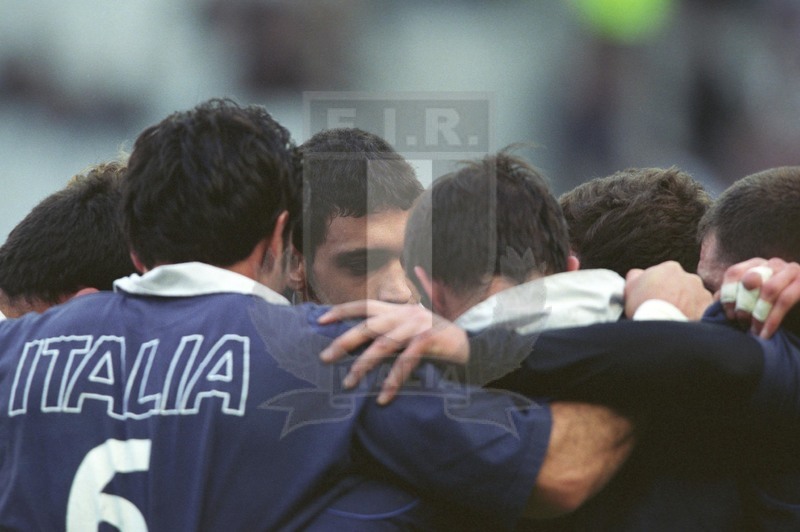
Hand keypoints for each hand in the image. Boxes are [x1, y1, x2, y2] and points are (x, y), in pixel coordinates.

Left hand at [318, 300, 468, 404]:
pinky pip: (405, 362)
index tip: (320, 319)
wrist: (472, 343)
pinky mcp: (428, 341)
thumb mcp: (419, 319)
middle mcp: (405, 313)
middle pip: (367, 326)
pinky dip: (393, 380)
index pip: (364, 304)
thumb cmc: (439, 335)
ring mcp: (417, 326)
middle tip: (324, 358)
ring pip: (382, 345)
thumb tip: (394, 298)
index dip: (341, 310)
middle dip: (343, 342)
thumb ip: (401, 314)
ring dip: (363, 365)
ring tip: (348, 382)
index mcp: (398, 308)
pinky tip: (383, 397)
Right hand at [624, 261, 711, 319]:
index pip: (665, 273)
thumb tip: (639, 273)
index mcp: (670, 268)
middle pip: (681, 284)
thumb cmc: (644, 304)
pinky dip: (695, 314)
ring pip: (693, 296)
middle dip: (675, 293)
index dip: (658, 285)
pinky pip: (702, 309)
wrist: (662, 325)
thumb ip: (636, 275)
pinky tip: (685, 321)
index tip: (654, 296)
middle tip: (664, 306)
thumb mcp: (630, 286)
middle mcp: (689, 276)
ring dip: (686, 303)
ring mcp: (702, 291)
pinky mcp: (709, 307)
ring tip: (675, 316)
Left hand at [719, 258, 799, 337]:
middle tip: (742, 323)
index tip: (729, 315)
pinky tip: (765, 334)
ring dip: (759, 313)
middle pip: (750, 278)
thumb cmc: (769, 311)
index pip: (734, 272)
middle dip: (744, 304)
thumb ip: (732, 298)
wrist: (798, 318)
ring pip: (769, 288)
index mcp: (756, 265)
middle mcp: (773, 264)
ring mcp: (792, 271)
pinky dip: (772, 320)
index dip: (728, 294)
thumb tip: (716, 298)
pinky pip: (785, 300)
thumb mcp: (749, 303)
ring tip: (753, 331)